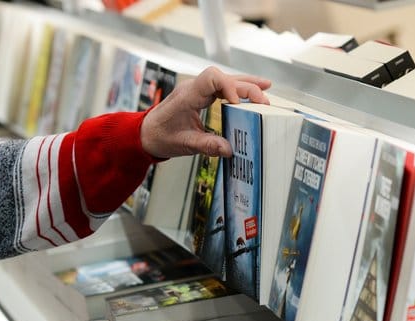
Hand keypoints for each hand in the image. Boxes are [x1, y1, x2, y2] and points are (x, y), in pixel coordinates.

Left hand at [140, 66, 270, 158]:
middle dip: (246, 88)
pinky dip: (240, 88)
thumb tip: (229, 149)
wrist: (147, 133)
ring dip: (247, 84)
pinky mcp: (203, 95)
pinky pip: (224, 86)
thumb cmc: (161, 136)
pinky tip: (256, 89)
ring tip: (267, 89)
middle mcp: (195, 88)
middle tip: (264, 104)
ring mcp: (199, 89)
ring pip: (227, 79)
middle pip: (225, 78)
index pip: (212, 78)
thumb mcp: (184, 144)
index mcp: (188, 95)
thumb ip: (207, 145)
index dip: (229, 87)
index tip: (239, 104)